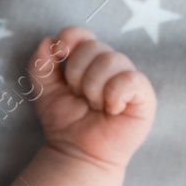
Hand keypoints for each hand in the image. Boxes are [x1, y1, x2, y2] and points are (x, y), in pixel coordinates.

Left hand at [26, 26, 155, 170]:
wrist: (77, 152)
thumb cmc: (65, 122)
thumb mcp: (44, 90)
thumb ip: (40, 64)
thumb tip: (47, 40)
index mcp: (89, 60)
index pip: (83, 34)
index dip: (70, 37)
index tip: (59, 53)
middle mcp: (111, 66)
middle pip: (94, 46)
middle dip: (77, 74)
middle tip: (80, 97)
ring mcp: (129, 79)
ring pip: (112, 60)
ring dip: (94, 88)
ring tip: (95, 107)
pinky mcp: (145, 96)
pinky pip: (131, 79)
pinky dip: (115, 94)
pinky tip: (112, 110)